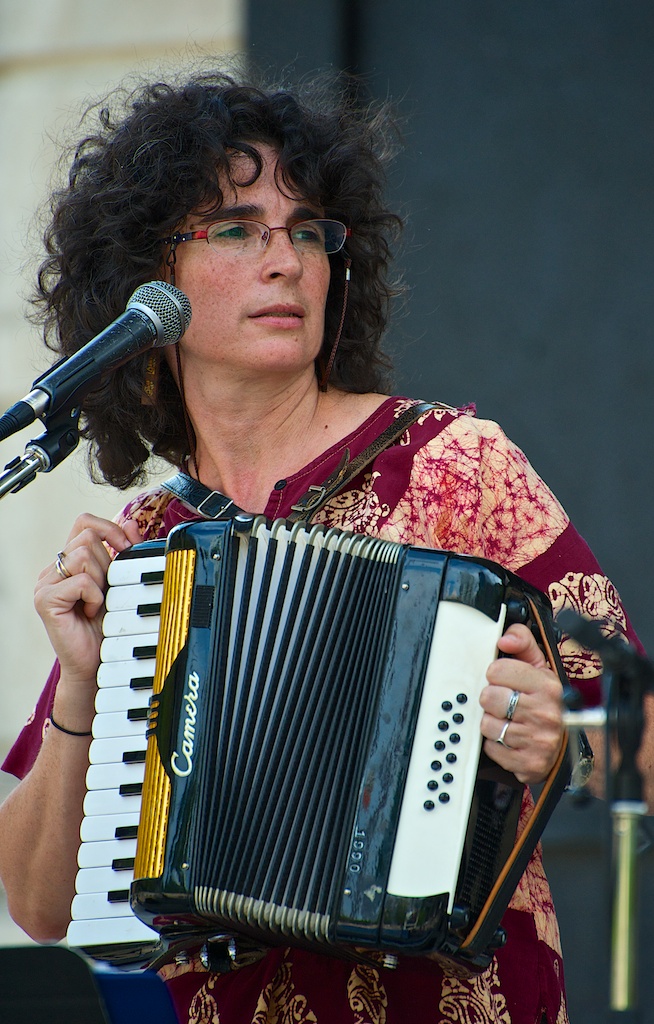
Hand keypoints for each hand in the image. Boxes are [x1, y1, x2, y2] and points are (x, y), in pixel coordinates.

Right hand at [34, 513, 141, 686]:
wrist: (96, 664)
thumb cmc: (106, 627)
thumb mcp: (120, 583)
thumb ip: (125, 553)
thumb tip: (132, 523)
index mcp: (68, 562)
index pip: (84, 522)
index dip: (108, 528)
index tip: (126, 548)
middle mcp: (53, 570)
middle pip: (87, 538)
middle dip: (107, 564)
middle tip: (106, 591)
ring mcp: (45, 584)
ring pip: (83, 555)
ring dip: (100, 580)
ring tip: (98, 602)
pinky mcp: (46, 600)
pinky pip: (80, 580)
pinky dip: (94, 596)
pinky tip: (91, 612)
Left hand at [479, 623, 564, 784]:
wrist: (566, 746)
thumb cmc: (548, 704)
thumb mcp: (540, 668)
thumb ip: (523, 644)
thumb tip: (505, 638)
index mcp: (547, 686)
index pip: (497, 670)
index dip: (496, 674)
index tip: (504, 680)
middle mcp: (544, 713)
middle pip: (489, 697)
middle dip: (492, 699)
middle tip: (505, 702)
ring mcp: (537, 739)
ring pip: (488, 724)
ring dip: (492, 722)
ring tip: (508, 720)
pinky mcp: (527, 763)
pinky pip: (491, 747)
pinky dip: (495, 743)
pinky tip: (509, 738)